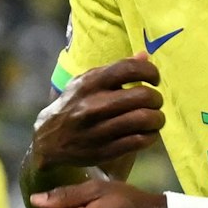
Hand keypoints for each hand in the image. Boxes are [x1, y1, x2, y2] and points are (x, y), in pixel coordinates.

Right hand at [31, 55, 164, 170]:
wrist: (49, 140)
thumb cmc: (76, 104)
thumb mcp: (88, 83)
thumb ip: (117, 70)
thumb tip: (144, 56)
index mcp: (90, 83)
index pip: (130, 69)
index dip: (150, 72)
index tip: (153, 80)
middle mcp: (93, 105)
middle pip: (144, 96)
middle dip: (156, 99)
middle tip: (154, 103)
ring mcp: (98, 129)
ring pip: (145, 119)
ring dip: (157, 119)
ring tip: (154, 119)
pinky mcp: (104, 150)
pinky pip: (140, 140)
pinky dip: (150, 136)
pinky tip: (147, 133)